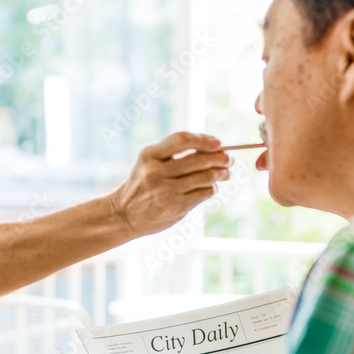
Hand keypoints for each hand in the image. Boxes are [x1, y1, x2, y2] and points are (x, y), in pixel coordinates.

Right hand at [108, 132, 228, 236]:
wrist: (124, 213)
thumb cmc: (143, 183)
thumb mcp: (150, 162)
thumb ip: (174, 153)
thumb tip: (213, 146)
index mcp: (150, 155)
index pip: (181, 140)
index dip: (203, 139)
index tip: (218, 143)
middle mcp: (156, 172)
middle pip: (198, 160)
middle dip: (220, 158)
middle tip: (228, 159)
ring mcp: (166, 190)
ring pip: (205, 177)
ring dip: (220, 174)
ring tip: (225, 173)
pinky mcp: (176, 206)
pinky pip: (204, 193)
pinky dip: (211, 188)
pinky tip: (210, 187)